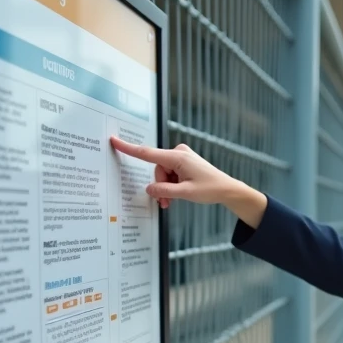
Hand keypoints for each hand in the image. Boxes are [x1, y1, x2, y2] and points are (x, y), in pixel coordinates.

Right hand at [109, 137, 237, 208]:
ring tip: (173, 201)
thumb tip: (149, 189)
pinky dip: (171, 184)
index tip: (114, 140)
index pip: (147, 153)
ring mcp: (181, 156)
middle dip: (161, 186)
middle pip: (157, 169)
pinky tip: (177, 194)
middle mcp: (178, 153)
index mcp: (178, 157)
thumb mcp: (185, 193)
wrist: (227, 189)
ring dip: (166, 187)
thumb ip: (164, 191)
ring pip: (163, 173)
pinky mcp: (183, 162)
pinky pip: (170, 173)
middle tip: (167, 201)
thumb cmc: (210, 189)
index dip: (129, 148)